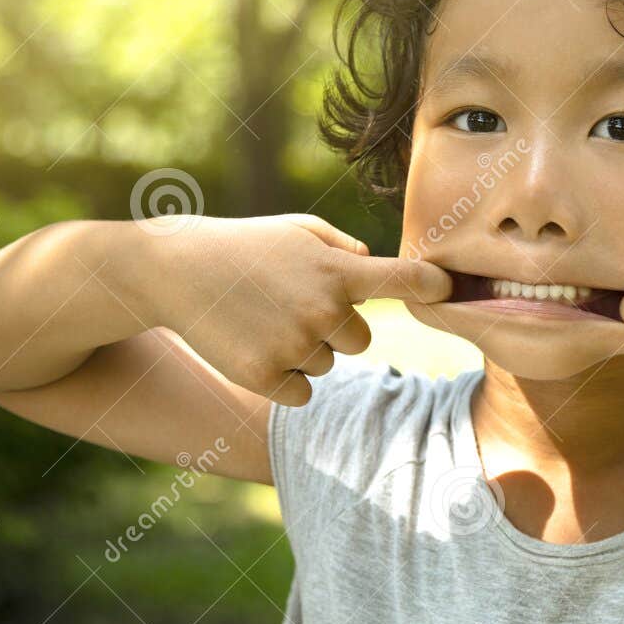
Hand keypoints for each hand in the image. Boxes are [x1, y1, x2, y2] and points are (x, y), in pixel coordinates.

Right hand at [140, 213, 450, 405]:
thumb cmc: (243, 246)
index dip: (432, 288)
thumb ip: (344, 249)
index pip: (401, 281)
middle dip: (335, 327)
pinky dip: (284, 378)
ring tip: (263, 318)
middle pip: (360, 339)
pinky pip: (303, 392)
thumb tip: (377, 266)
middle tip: (291, 303)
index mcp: (335, 269)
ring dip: (305, 349)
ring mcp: (294, 345)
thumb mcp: (296, 231)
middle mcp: (322, 309)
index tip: (451, 291)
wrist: (172, 270)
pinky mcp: (266, 376)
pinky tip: (254, 345)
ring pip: (328, 364)